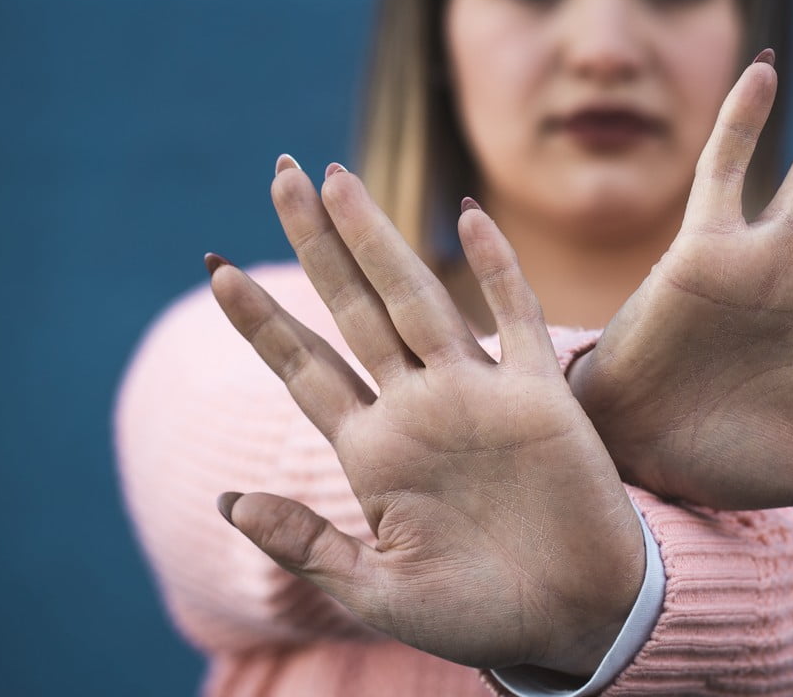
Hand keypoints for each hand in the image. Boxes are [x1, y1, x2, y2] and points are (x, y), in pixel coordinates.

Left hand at [208, 163, 643, 674]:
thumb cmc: (479, 615)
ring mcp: (478, 394)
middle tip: (278, 176)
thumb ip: (309, 546)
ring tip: (335, 179)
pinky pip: (516, 316)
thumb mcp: (380, 593)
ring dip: (379, 240)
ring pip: (418, 298)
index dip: (262, 320)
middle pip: (353, 309)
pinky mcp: (540, 394)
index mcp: (374, 452)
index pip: (306, 369)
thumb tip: (229, 503)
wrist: (577, 616)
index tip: (215, 270)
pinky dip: (497, 266)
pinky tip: (468, 216)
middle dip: (314, 244)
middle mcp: (419, 409)